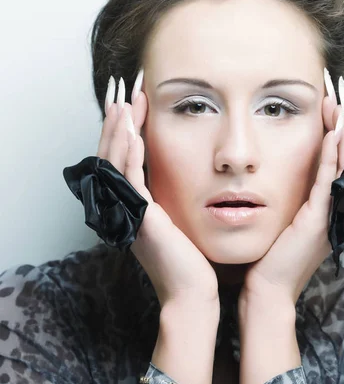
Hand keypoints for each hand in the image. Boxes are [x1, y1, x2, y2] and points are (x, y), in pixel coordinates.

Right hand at [97, 73, 219, 306]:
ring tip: (124, 101)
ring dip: (118, 129)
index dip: (125, 130)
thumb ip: (174, 198)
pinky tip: (132, 129)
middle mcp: (124, 207)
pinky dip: (127, 151)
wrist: (193, 292)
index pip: (123, 159)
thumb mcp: (180, 221)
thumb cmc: (193, 261)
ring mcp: (128, 212)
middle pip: (111, 155)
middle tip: (123, 90)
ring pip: (113, 162)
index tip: (136, 101)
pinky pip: (127, 178)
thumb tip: (190, 175)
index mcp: (133, 206)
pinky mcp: (139, 217)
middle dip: (116, 122)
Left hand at [239, 77, 343, 306]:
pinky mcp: (318, 221)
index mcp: (328, 206)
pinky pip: (329, 182)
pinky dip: (333, 157)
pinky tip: (333, 134)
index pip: (341, 161)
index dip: (342, 133)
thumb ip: (289, 198)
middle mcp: (335, 208)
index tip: (338, 105)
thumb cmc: (269, 258)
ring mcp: (330, 214)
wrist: (266, 289)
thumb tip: (279, 175)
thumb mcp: (283, 220)